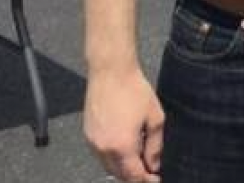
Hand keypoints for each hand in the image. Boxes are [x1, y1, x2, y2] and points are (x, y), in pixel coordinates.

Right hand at [83, 66, 164, 181]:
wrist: (110, 71)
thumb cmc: (133, 90)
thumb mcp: (155, 118)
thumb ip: (155, 146)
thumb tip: (154, 164)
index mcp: (122, 146)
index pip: (134, 176)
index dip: (146, 180)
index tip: (155, 178)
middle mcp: (103, 148)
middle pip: (119, 175)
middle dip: (135, 175)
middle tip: (149, 169)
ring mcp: (92, 142)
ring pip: (108, 166)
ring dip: (123, 167)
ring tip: (138, 156)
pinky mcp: (87, 134)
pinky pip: (100, 154)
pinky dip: (112, 156)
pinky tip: (124, 145)